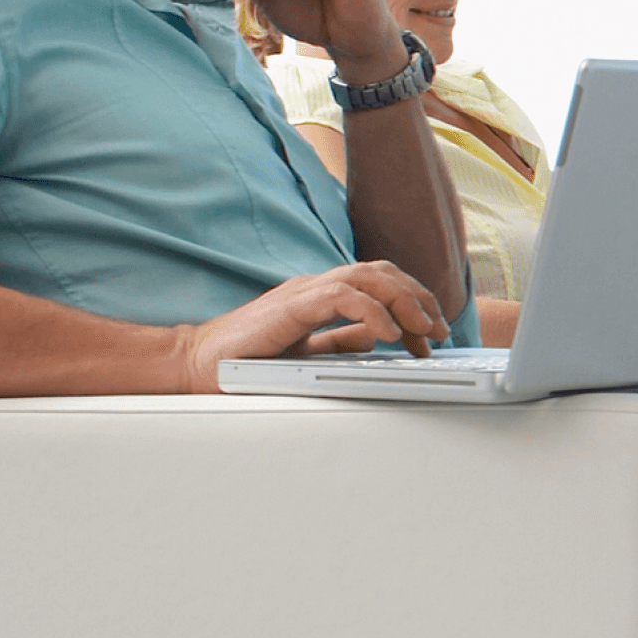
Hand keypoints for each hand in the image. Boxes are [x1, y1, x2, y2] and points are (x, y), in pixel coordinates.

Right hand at [175, 263, 448, 392]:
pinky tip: (390, 334)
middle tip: (440, 331)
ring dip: (403, 301)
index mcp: (321, 295)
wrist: (197, 364)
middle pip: (381, 272)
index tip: (431, 334)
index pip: (379, 281)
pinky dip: (372, 312)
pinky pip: (341, 297)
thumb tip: (381, 342)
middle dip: (417, 298)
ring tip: (424, 330)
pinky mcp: (290, 306)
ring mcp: (302, 292)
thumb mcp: (308, 354)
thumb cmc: (245, 361)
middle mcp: (315, 286)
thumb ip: (341, 343)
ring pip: (367, 276)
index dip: (412, 302)